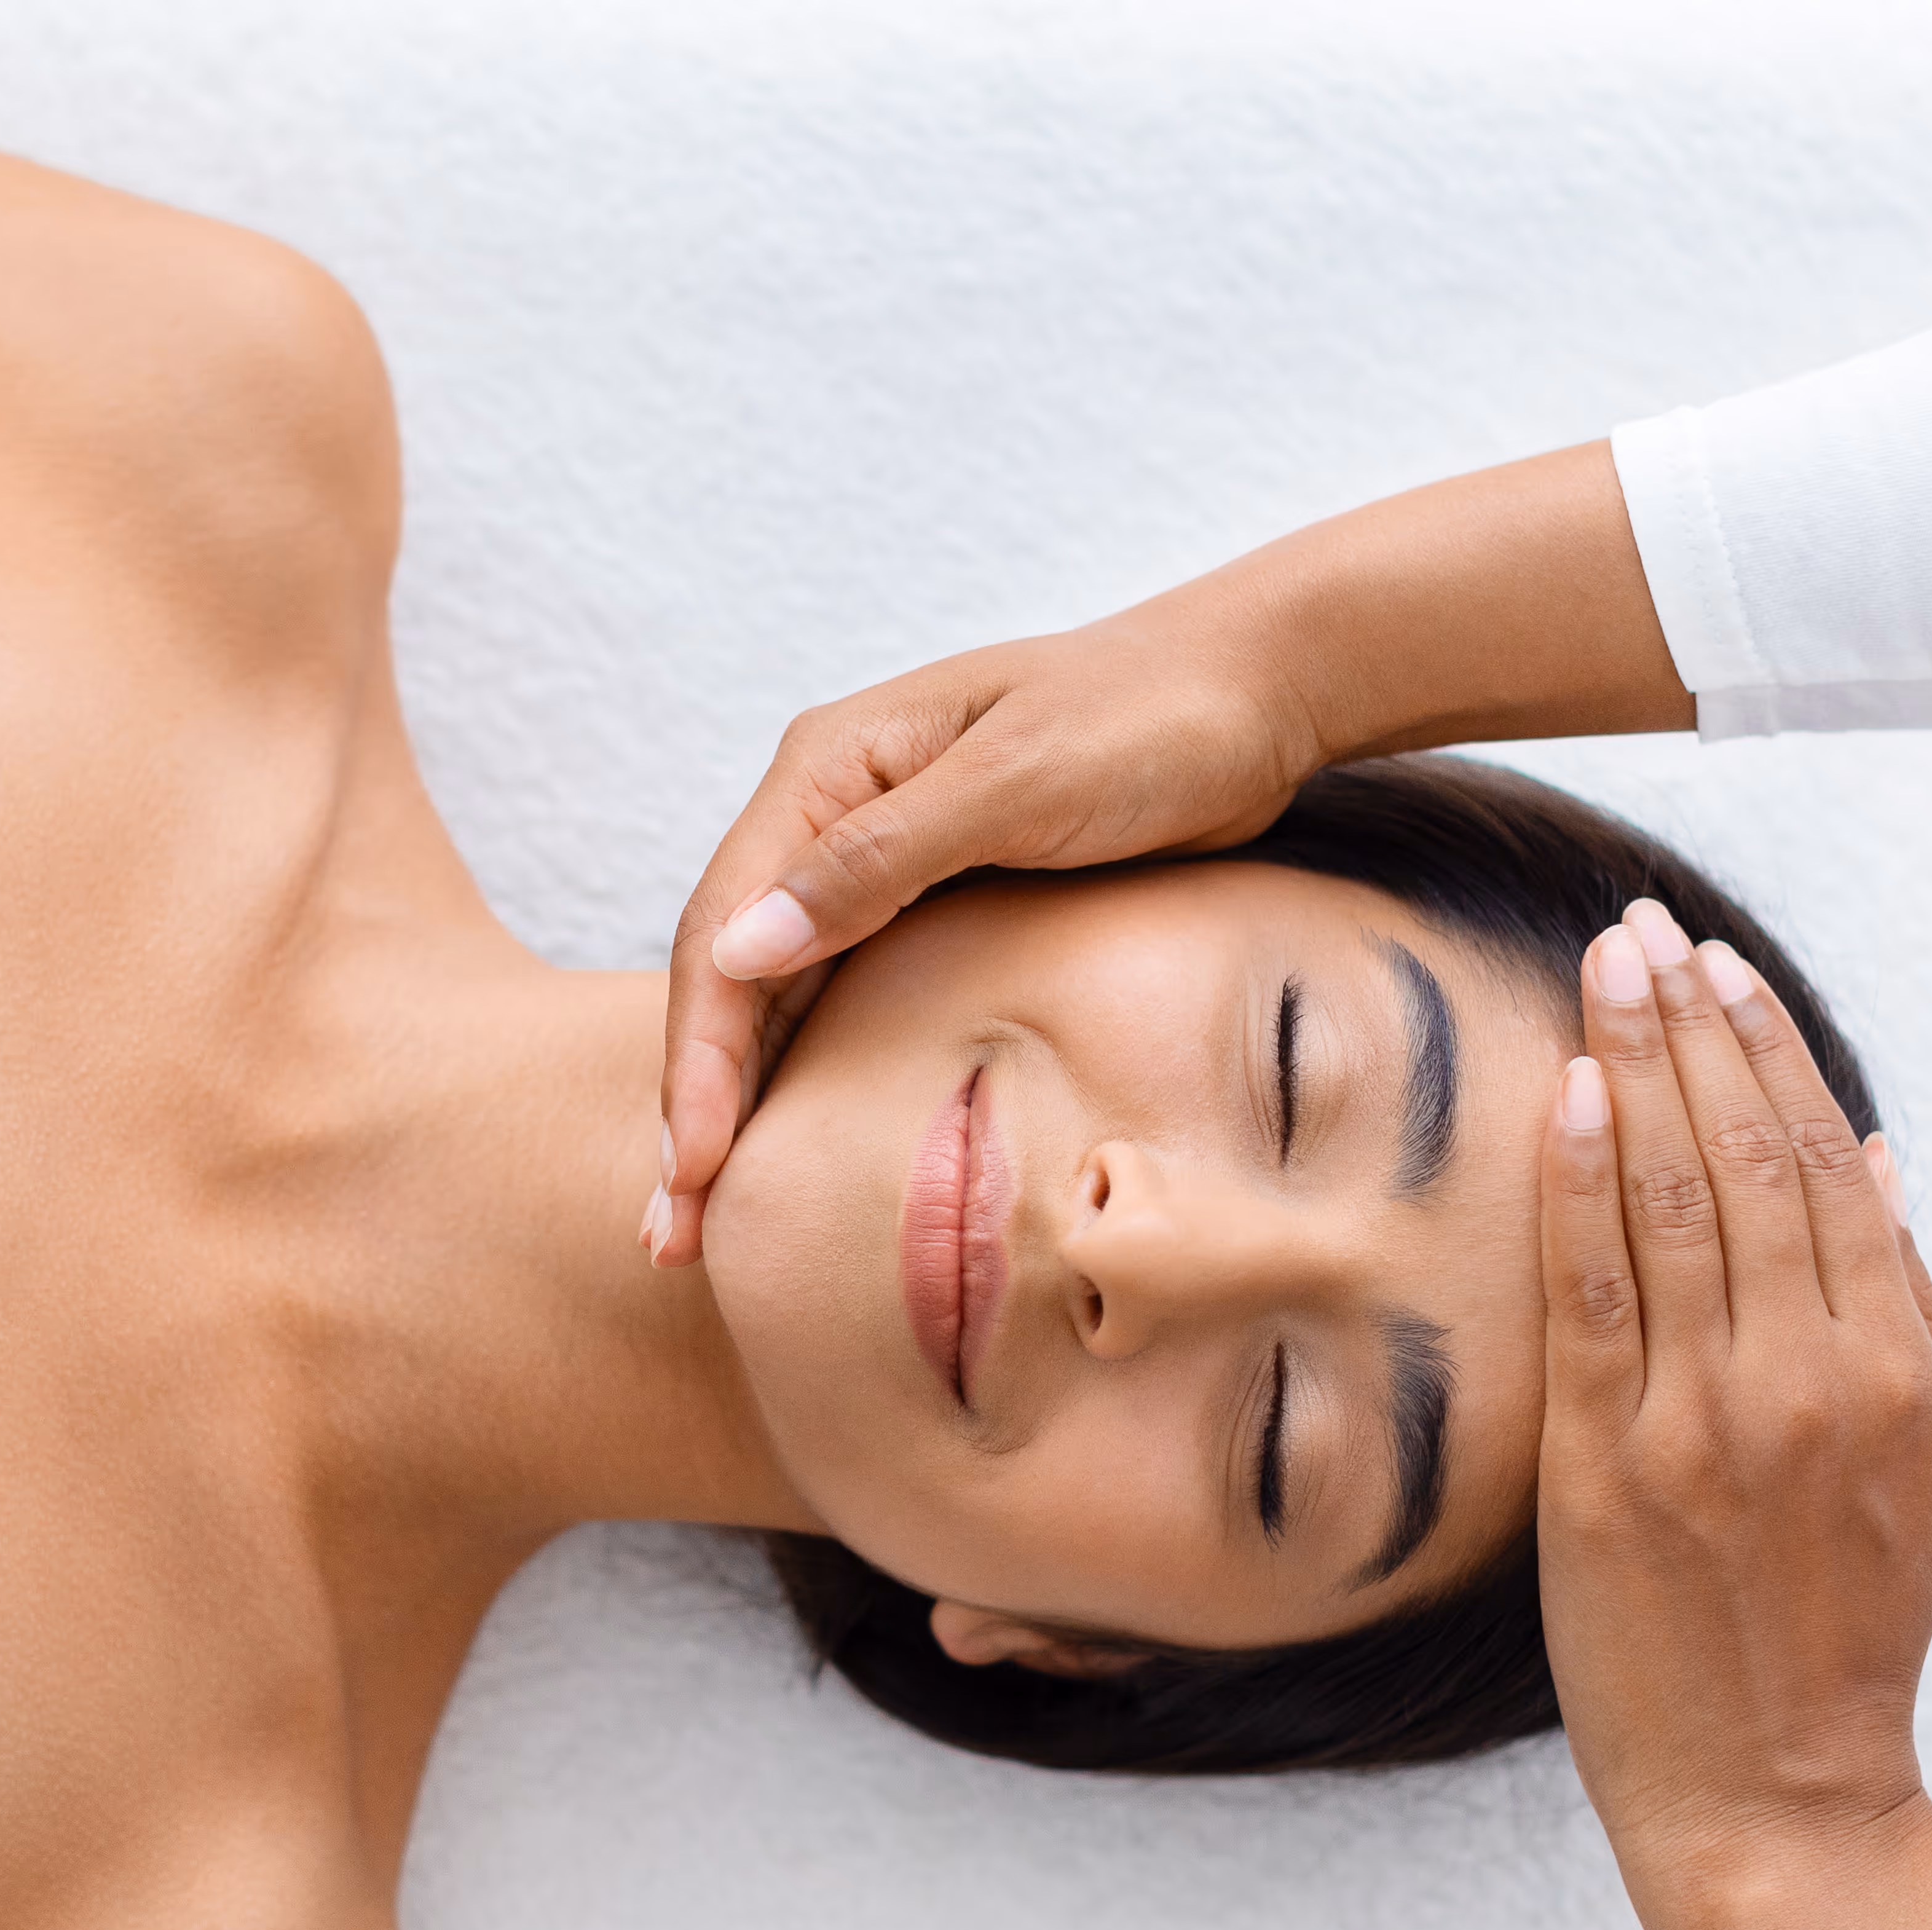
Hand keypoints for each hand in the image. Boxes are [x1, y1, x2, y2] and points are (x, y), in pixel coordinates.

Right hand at [648, 439, 1693, 1265]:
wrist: (1258, 693)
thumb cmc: (1148, 722)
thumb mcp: (1017, 786)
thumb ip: (878, 863)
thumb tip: (741, 952)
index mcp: (828, 767)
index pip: (724, 931)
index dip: (698, 1060)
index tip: (693, 1169)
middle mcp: (831, 809)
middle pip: (728, 974)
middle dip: (695, 1103)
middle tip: (672, 1235)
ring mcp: (876, 856)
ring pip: (772, 997)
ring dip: (733, 1105)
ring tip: (703, 1222)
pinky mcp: (930, 896)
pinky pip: (837, 997)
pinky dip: (799, 1076)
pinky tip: (786, 1151)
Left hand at [1539, 899, 1931, 1929]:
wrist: (1773, 1794)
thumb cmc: (1836, 1632)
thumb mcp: (1914, 1471)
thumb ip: (1902, 1313)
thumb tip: (1880, 1157)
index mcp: (1889, 1375)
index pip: (1826, 1171)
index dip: (1770, 1056)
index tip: (1723, 970)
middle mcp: (1808, 1382)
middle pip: (1751, 1163)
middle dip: (1695, 1031)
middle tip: (1645, 930)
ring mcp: (1710, 1423)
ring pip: (1678, 1207)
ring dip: (1640, 1072)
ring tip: (1606, 971)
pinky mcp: (1617, 1469)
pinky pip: (1599, 1299)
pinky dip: (1587, 1190)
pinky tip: (1573, 1099)